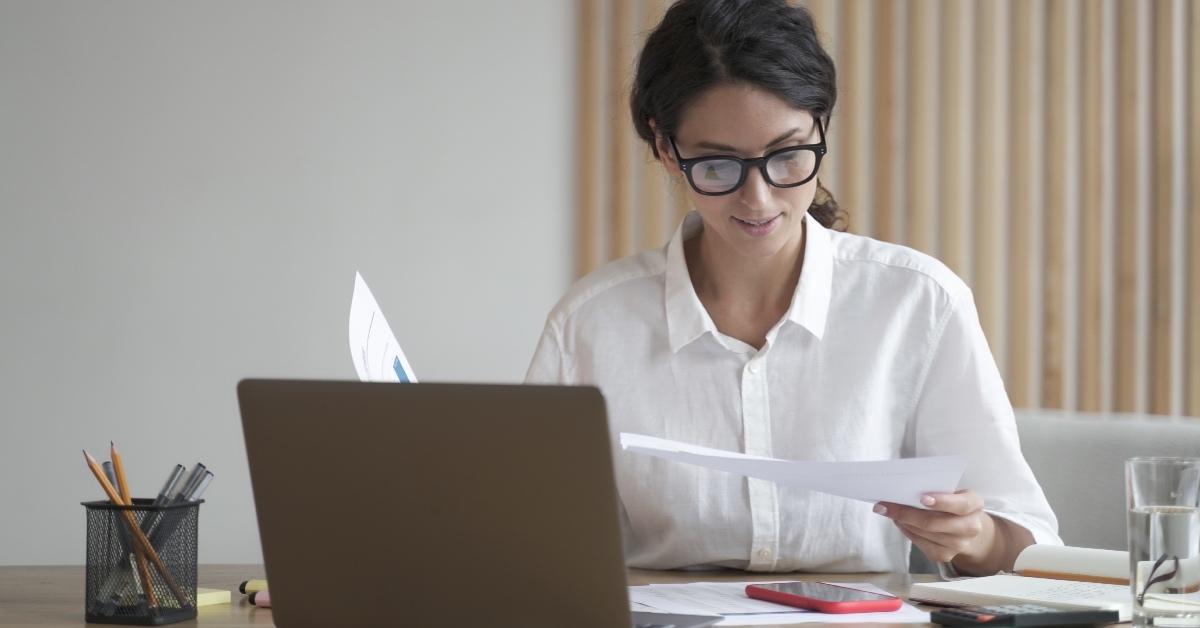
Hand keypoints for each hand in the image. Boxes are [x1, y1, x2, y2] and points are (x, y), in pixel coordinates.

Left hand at [874, 489, 995, 570]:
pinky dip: (907, 531)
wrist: (967, 527)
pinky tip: (899, 522)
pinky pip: (921, 544)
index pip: (961, 505)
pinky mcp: (946, 555)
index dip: (942, 502)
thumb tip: (906, 488)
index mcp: (974, 505)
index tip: (922, 497)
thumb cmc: (954, 503)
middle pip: (936, 523)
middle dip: (907, 513)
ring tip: (888, 510)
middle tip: (886, 505)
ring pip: (925, 534)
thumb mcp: (953, 491)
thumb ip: (936, 488)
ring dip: (903, 521)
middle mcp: (971, 527)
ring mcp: (959, 545)